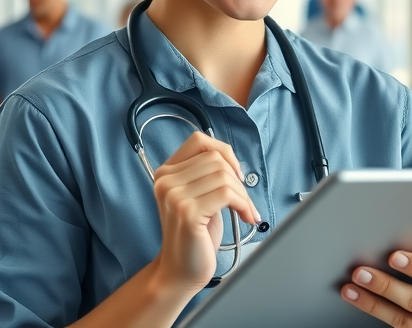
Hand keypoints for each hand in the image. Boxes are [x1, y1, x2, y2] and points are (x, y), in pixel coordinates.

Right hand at [151, 132, 259, 291]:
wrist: (180, 271)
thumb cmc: (195, 235)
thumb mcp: (199, 196)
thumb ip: (207, 173)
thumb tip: (233, 160)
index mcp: (166, 172)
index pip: (199, 140)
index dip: (224, 152)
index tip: (235, 174)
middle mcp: (165, 181)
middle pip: (216, 159)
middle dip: (238, 180)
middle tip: (243, 202)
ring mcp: (174, 196)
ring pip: (224, 175)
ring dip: (243, 195)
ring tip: (245, 211)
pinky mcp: (187, 212)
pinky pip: (227, 194)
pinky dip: (243, 204)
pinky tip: (246, 217)